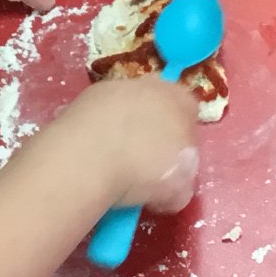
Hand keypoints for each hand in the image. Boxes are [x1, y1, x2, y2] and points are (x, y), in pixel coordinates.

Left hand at [68, 76, 200, 210]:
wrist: (91, 157)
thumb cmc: (145, 171)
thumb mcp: (179, 190)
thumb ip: (182, 180)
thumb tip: (171, 187)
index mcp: (182, 102)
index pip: (189, 117)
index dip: (181, 144)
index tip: (170, 167)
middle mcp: (153, 86)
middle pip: (157, 108)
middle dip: (151, 133)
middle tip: (142, 166)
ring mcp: (117, 87)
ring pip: (125, 110)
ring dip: (122, 131)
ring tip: (112, 165)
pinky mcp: (86, 96)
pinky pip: (98, 116)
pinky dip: (97, 132)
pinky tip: (91, 156)